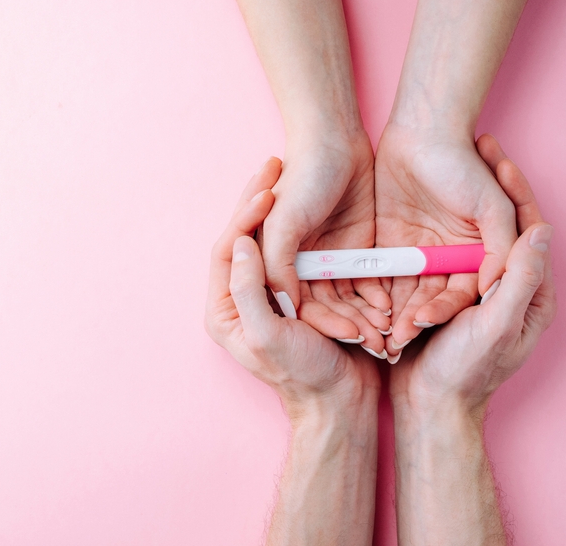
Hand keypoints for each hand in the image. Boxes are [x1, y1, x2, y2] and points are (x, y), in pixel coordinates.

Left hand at [206, 157, 380, 414]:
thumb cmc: (304, 374)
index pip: (226, 250)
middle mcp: (241, 298)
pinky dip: (300, 225)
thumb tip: (239, 242)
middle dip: (258, 201)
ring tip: (287, 170)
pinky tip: (312, 200)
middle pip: (245, 238)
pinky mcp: (295, 294)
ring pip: (268, 240)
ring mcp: (268, 294)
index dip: (244, 216)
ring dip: (278, 207)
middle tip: (274, 163)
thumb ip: (248, 289)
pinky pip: (292, 251)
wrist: (341, 401)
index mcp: (224, 309)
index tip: (268, 188)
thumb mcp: (269, 333)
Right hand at [261, 136, 392, 357]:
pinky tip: (391, 310)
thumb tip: (285, 308)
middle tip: (375, 344)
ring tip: (387, 335)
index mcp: (277, 264)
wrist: (334, 141)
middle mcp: (303, 267)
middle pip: (326, 308)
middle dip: (350, 327)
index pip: (299, 306)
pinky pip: (368, 283)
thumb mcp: (283, 223)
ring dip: (366, 318)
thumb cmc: (302, 179)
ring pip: (349, 301)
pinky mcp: (358, 251)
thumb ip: (278, 266)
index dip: (323, 324)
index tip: (348, 337)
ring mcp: (332, 260)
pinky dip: (379, 298)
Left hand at [356, 126, 516, 360]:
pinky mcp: (388, 245)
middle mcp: (446, 260)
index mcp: (476, 255)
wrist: (423, 132)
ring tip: (375, 334)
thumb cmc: (463, 165)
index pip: (460, 295)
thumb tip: (496, 288)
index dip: (442, 311)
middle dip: (413, 320)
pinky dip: (370, 293)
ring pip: (403, 293)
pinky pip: (379, 275)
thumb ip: (500, 247)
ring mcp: (415, 254)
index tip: (422, 325)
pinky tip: (358, 309)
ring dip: (390, 314)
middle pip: (429, 300)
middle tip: (393, 342)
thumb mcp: (492, 206)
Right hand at [387, 134, 555, 412]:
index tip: (497, 154)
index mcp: (528, 291)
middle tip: (474, 143)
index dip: (515, 188)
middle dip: (486, 182)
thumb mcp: (498, 325)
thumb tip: (542, 229)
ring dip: (454, 197)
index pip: (527, 227)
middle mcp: (501, 283)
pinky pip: (437, 250)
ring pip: (464, 231)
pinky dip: (429, 224)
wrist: (428, 406)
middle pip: (497, 223)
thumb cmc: (467, 371)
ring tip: (447, 160)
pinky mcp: (441, 291)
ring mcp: (470, 286)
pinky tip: (418, 195)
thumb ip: (519, 279)